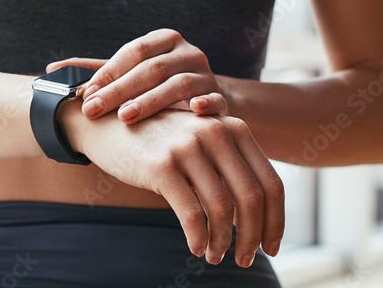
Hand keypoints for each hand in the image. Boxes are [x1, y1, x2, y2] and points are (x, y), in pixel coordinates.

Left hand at [47, 28, 227, 122]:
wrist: (201, 99)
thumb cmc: (155, 86)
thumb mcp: (128, 74)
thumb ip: (94, 71)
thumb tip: (49, 71)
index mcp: (164, 40)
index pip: (133, 52)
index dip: (108, 72)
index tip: (84, 94)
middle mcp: (187, 52)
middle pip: (151, 70)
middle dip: (119, 91)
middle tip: (94, 110)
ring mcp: (206, 75)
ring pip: (178, 86)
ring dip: (151, 101)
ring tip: (126, 117)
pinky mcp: (222, 98)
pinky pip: (215, 101)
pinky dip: (206, 105)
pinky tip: (194, 112)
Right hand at [61, 103, 284, 265]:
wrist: (106, 122)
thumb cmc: (156, 140)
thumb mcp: (199, 142)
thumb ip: (227, 165)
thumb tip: (254, 218)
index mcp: (233, 129)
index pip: (271, 183)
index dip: (276, 221)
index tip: (272, 247)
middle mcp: (216, 133)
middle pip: (253, 198)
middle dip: (253, 237)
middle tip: (246, 259)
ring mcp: (188, 147)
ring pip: (223, 209)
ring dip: (223, 242)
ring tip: (215, 256)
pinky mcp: (162, 165)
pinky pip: (192, 214)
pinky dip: (199, 238)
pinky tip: (196, 248)